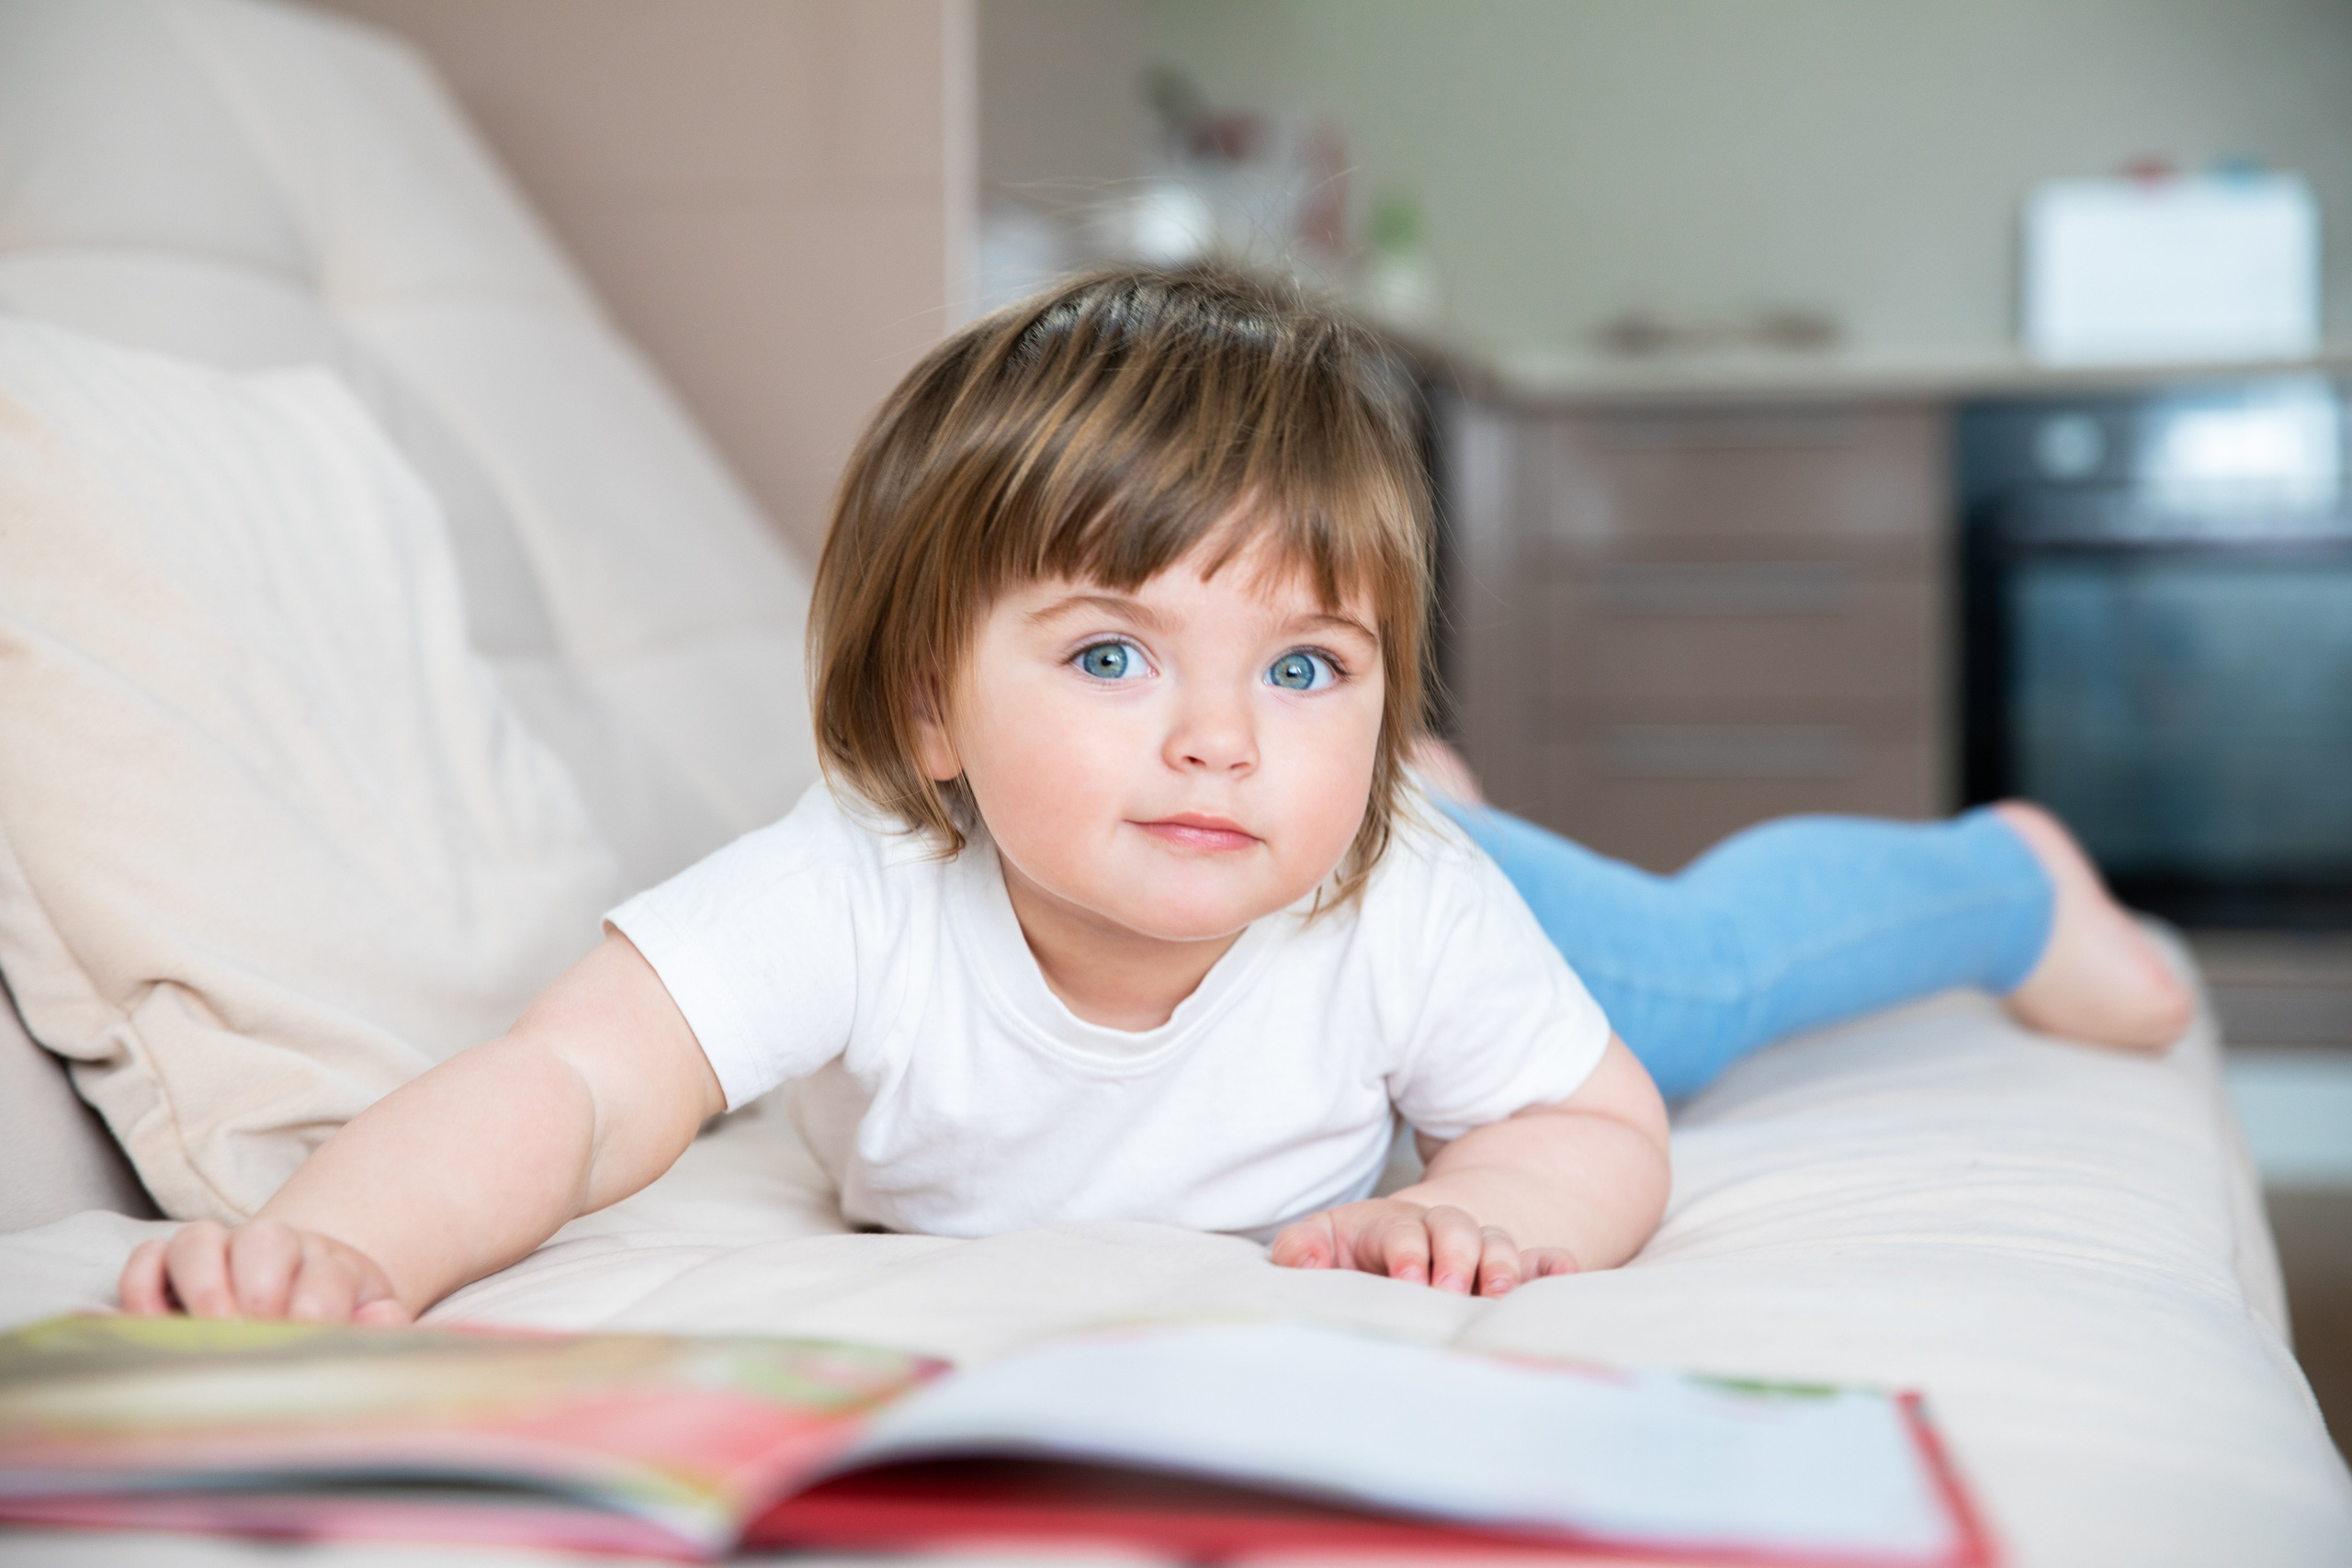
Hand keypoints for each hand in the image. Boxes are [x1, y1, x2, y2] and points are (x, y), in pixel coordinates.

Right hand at [119, 1218, 410, 1324]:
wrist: (299, 1303)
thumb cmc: (335, 1326)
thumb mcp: (369, 1328)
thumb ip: (381, 1327)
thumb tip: (383, 1320)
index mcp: (331, 1264)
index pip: (325, 1277)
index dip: (315, 1310)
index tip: (308, 1343)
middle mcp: (275, 1247)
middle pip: (265, 1240)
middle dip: (260, 1289)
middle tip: (256, 1336)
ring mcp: (220, 1251)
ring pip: (199, 1240)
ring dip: (202, 1285)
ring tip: (209, 1334)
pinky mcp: (168, 1266)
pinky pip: (145, 1259)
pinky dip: (141, 1289)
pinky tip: (152, 1331)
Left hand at [1269, 1199, 1577, 1295]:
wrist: (1381, 1262)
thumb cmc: (1345, 1261)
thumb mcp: (1318, 1247)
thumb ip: (1303, 1250)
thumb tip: (1304, 1260)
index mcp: (1388, 1224)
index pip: (1402, 1227)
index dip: (1407, 1249)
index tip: (1407, 1279)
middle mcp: (1437, 1231)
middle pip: (1456, 1228)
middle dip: (1457, 1257)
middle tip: (1451, 1292)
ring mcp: (1476, 1251)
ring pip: (1497, 1243)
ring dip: (1503, 1265)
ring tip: (1499, 1296)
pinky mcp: (1507, 1272)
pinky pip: (1538, 1261)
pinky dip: (1551, 1267)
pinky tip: (1563, 1275)